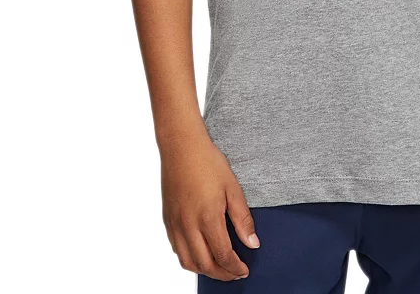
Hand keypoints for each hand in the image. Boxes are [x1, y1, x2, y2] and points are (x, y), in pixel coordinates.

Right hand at [161, 127, 259, 280]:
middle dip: (222, 274)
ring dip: (205, 270)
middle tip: (235, 273)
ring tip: (219, 267)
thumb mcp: (233, 188)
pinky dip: (190, 258)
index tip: (244, 270)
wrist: (181, 146)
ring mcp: (175, 224)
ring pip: (188, 262)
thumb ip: (243, 218)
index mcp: (207, 218)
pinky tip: (201, 252)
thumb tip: (252, 243)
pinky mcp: (167, 220)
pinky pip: (177, 249)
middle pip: (204, 264)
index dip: (235, 268)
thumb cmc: (207, 162)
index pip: (222, 256)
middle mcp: (188, 225)